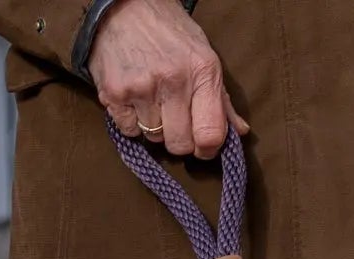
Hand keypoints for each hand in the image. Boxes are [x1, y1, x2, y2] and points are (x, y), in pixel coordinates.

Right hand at [88, 0, 247, 157]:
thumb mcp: (203, 55)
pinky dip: (131, 122)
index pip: (210, 135)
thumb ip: (221, 98)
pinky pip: (129, 130)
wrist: (122, 4)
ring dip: (154, 127)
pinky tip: (134, 98)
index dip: (207, 149)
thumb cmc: (169, 32)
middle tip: (174, 121)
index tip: (202, 146)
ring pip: (154, 138)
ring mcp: (141, 86)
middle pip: (180, 144)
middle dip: (179, 139)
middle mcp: (172, 80)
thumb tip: (239, 131)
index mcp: (202, 72)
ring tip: (152, 99)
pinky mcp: (113, 91)